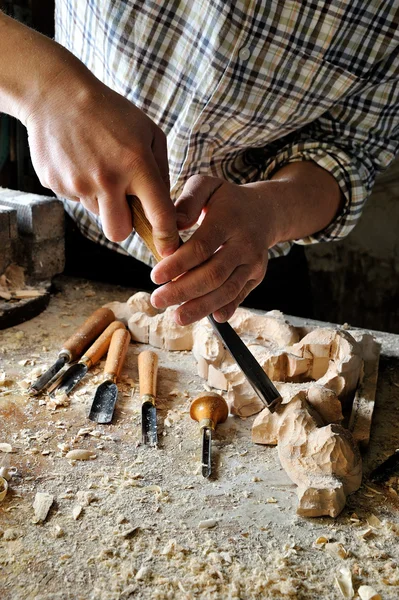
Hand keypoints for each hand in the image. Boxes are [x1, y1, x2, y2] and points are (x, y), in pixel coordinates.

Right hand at [24, 59, 178, 255]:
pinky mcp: (56, 184)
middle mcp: (107, 179)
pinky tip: (80, 162)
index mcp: (137, 164)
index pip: (158, 214)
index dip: (166, 237)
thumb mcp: (149, 132)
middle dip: (124, 226)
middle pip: (119, 233)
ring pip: (97, 214)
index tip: (168, 248)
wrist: (57, 94)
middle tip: (124, 205)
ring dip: (102, 200)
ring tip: (98, 167)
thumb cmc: (110, 112)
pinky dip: (81, 187)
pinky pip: (76, 199)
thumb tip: (163, 205)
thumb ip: (161, 171)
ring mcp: (78, 183)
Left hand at [150, 175, 274, 323]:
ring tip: (177, 317)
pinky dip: (227, 308)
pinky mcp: (257, 276)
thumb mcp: (207, 186)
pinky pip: (240, 296)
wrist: (265, 211)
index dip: (177, 264)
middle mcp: (245, 243)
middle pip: (213, 274)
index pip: (201, 247)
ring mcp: (253, 262)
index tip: (155, 276)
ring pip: (227, 290)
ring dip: (201, 307)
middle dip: (183, 291)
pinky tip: (212, 317)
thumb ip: (188, 200)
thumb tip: (172, 225)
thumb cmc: (226, 200)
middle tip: (158, 300)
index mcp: (229, 219)